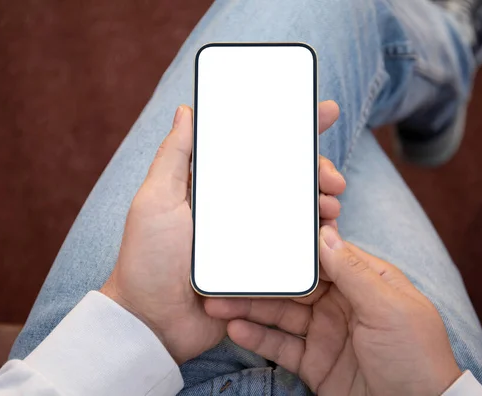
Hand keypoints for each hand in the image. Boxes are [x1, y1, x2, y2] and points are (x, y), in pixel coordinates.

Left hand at [101, 101, 345, 363]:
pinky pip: (296, 246)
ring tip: (331, 205)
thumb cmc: (147, 259)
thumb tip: (185, 111)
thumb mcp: (155, 200)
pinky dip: (316, 236)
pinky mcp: (262, 265)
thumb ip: (173, 156)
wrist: (155, 321)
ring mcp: (252, 236)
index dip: (289, 130)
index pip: (256, 149)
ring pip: (298, 210)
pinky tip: (326, 230)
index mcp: (215, 187)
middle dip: (317, 170)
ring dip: (321, 201)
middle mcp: (238, 208)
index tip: (321, 114)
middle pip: (286, 179)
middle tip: (333, 178)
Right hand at [205, 226, 461, 394]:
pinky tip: (235, 329)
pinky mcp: (314, 362)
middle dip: (262, 281)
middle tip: (227, 275)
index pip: (322, 257)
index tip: (259, 240)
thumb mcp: (388, 308)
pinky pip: (281, 346)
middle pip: (294, 286)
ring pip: (282, 314)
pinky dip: (257, 337)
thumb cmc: (416, 358)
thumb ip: (354, 271)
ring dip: (250, 308)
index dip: (291, 249)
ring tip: (218, 303)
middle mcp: (343, 304)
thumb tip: (325, 233)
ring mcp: (326, 333)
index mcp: (366, 282)